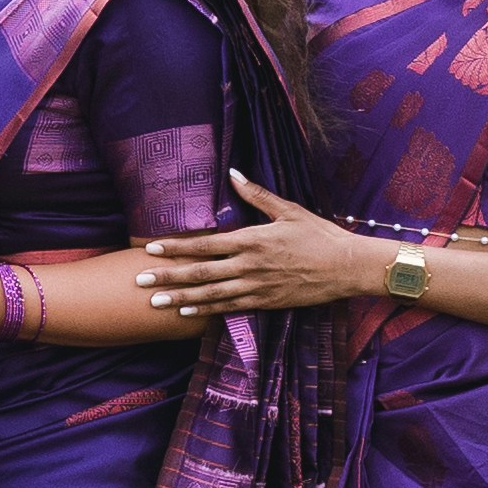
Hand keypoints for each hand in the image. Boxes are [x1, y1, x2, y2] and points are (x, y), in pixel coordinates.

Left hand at [134, 174, 377, 323]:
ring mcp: (257, 287)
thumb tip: (233, 173)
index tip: (151, 248)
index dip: (176, 248)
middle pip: (201, 273)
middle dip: (168, 276)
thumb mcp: (288, 210)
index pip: (205, 245)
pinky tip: (187, 313)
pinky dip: (207, 311)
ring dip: (181, 298)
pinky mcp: (266, 302)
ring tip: (156, 302)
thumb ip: (257, 195)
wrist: (347, 267)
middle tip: (140, 281)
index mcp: (252, 240)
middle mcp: (250, 266)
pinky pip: (230, 308)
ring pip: (211, 295)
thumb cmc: (319, 235)